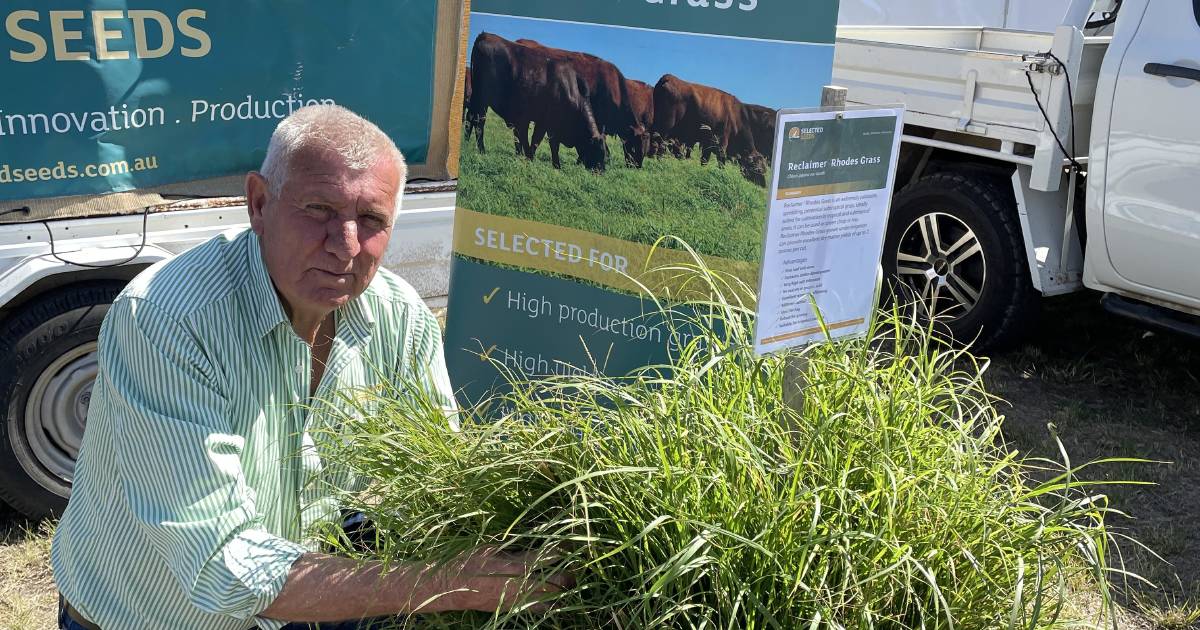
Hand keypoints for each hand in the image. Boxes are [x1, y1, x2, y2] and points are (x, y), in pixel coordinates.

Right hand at [441, 545, 574, 612]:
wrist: (449, 587)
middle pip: (558, 583)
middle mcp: (522, 586)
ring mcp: (518, 601)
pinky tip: (550, 597)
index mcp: (517, 566)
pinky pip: (537, 610)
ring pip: (551, 601)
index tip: (570, 542)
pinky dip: (547, 604)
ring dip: (560, 592)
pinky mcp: (512, 609)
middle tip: (573, 565)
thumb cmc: (467, 562)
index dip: (563, 549)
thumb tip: (532, 538)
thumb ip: (514, 546)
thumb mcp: (491, 547)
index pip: (550, 557)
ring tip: (564, 583)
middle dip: (569, 574)